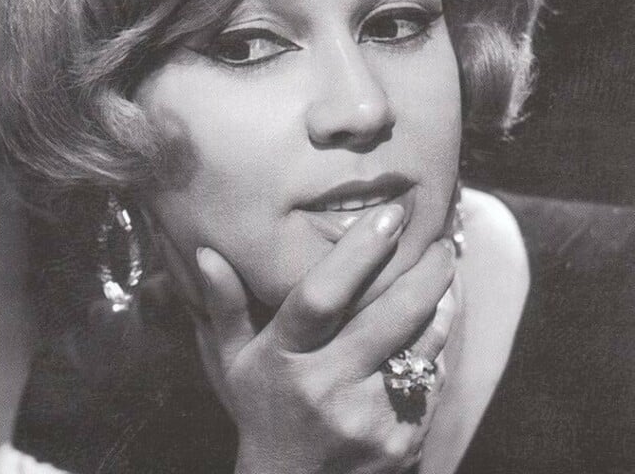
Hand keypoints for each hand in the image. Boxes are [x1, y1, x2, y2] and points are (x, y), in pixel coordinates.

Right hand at [193, 205, 456, 473]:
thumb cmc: (263, 411)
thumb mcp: (233, 362)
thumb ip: (225, 306)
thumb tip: (207, 252)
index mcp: (283, 360)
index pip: (320, 297)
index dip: (358, 253)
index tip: (390, 216)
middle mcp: (326, 388)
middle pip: (389, 316)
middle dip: (424, 271)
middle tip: (443, 240)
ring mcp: (368, 417)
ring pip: (422, 344)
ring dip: (441, 299)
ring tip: (446, 266)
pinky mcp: (402, 439)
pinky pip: (433, 377)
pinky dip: (441, 339)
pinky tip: (443, 313)